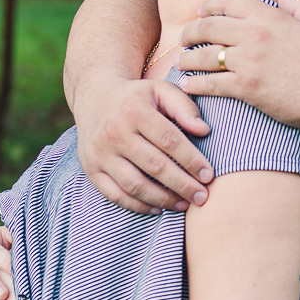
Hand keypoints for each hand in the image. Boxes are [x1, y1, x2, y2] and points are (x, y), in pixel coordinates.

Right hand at [73, 76, 215, 212]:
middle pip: (154, 166)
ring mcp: (100, 152)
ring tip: (184, 205)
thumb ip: (184, 107)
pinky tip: (158, 208)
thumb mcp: (160, 90)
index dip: (191, 160)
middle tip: (202, 197)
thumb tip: (204, 130)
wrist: (94, 97)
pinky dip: (138, 206)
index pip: (169, 140)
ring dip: (163, 199)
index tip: (208, 175)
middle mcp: (113, 131)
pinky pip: (116, 195)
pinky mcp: (91, 168)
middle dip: (182, 185)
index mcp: (133, 109)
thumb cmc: (136, 97)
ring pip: (135, 185)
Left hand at [179, 0, 299, 132]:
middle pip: (208, 27)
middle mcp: (255, 33)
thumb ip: (299, 9)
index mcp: (270, 15)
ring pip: (205, 55)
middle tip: (184, 39)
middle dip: (191, 33)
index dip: (209, 7)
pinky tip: (187, 85)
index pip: (227, 2)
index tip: (201, 14)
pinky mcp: (247, 87)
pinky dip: (195, 84)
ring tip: (182, 63)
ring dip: (188, 59)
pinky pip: (211, 83)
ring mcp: (249, 60)